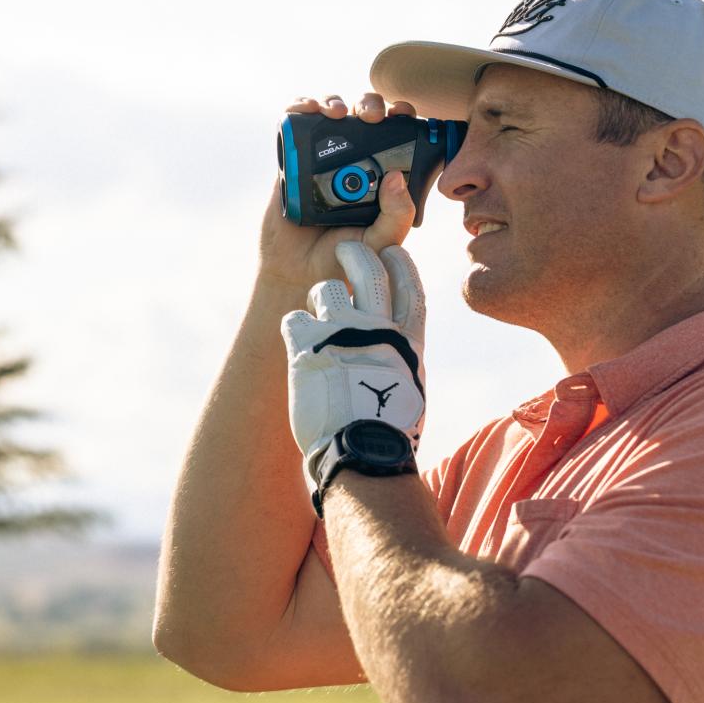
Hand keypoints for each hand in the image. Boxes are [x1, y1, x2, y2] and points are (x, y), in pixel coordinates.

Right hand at [258, 93, 418, 298]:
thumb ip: (397, 214)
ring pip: (331, 113)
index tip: (405, 113)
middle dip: (370, 104)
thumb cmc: (347, 259)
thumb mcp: (382, 240)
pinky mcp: (293, 159)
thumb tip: (395, 175)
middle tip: (374, 116)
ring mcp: (322, 157)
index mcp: (381, 172)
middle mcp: (354, 159)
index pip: (396, 133)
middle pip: (364, 116)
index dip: (402, 116)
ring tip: (339, 113)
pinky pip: (296, 123)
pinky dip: (301, 107)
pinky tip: (309, 109)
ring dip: (336, 101)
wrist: (300, 273)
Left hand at [281, 240, 426, 489]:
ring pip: (326, 290)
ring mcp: (342, 332)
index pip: (410, 288)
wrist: (360, 454)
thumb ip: (402, 363)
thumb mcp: (410, 392)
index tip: (395, 254)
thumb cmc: (387, 435)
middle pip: (369, 271)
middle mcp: (378, 328)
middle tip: (346, 248)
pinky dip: (293, 325)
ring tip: (316, 310)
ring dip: (320, 295)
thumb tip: (401, 358)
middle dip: (357, 254)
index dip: (403, 266)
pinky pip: (294, 317)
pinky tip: (295, 337)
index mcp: (408, 341)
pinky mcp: (307, 344)